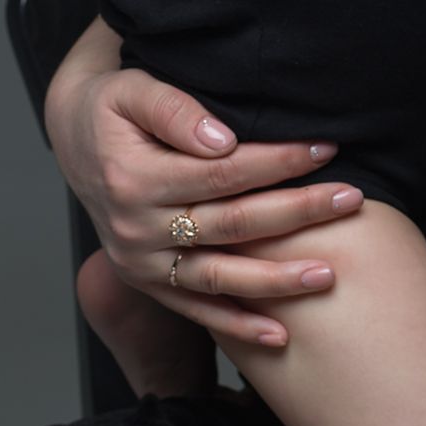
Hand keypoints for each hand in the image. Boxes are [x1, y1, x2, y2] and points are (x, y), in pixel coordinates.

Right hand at [43, 16, 365, 348]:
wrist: (75, 139)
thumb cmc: (111, 108)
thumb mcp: (131, 90)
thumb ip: (174, 111)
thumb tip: (222, 139)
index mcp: (134, 179)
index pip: (222, 173)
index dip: (276, 161)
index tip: (325, 150)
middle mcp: (137, 228)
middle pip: (232, 224)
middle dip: (297, 213)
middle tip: (350, 199)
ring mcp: (143, 262)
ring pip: (219, 277)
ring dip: (276, 281)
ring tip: (329, 274)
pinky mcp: (149, 282)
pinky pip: (196, 309)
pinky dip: (237, 326)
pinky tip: (279, 335)